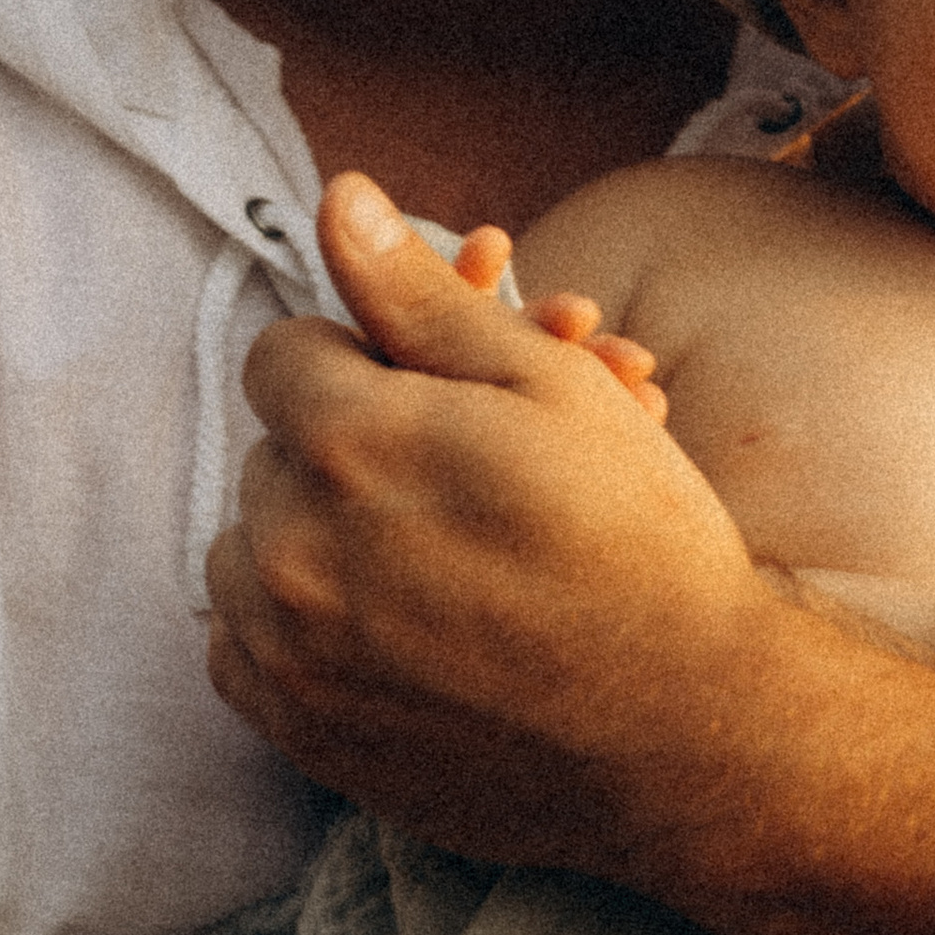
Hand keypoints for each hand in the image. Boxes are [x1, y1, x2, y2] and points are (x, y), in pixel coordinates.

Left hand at [204, 174, 766, 860]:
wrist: (688, 731)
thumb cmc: (638, 545)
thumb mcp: (549, 388)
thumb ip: (422, 296)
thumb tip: (338, 198)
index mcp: (347, 444)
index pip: (285, 353)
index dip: (368, 362)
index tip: (440, 404)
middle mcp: (290, 551)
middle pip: (271, 453)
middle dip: (345, 451)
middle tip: (457, 482)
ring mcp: (289, 656)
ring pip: (249, 553)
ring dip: (314, 539)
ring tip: (428, 553)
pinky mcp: (303, 736)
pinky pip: (247, 652)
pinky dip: (297, 630)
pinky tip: (392, 627)